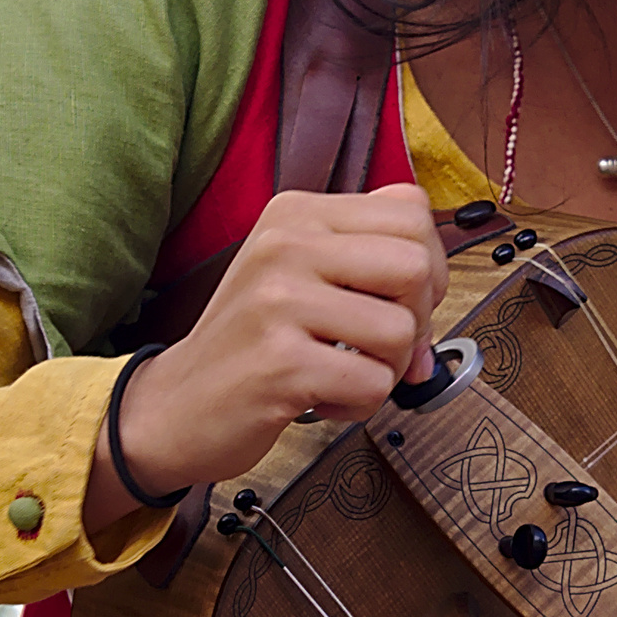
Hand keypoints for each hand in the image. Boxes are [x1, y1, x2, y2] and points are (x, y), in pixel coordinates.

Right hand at [85, 184, 448, 526]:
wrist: (174, 405)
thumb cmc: (252, 343)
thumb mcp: (301, 276)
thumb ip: (371, 268)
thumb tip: (443, 298)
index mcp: (297, 213)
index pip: (412, 212)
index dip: (428, 264)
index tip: (397, 301)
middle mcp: (285, 244)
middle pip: (417, 265)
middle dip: (418, 318)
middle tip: (377, 346)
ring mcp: (279, 301)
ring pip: (401, 330)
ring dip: (387, 369)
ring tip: (342, 373)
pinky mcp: (280, 362)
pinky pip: (373, 383)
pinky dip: (359, 405)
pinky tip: (320, 398)